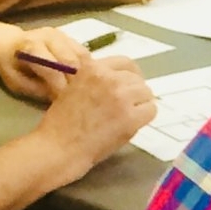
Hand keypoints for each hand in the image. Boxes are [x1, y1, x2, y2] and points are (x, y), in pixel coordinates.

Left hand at [0, 25, 89, 102]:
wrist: (9, 44)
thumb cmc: (12, 67)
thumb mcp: (18, 83)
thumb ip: (39, 90)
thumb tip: (61, 99)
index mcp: (31, 45)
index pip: (53, 67)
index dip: (61, 87)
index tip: (65, 104)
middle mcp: (49, 36)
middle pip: (72, 61)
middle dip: (76, 83)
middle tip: (78, 100)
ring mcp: (62, 35)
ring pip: (83, 57)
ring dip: (87, 76)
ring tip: (84, 92)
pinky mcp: (71, 38)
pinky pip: (85, 54)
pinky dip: (89, 68)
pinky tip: (86, 81)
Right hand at [34, 54, 154, 174]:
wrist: (60, 147)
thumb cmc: (62, 122)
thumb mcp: (74, 88)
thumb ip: (97, 81)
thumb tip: (120, 82)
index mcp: (93, 68)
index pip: (125, 62)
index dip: (131, 74)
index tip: (131, 85)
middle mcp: (109, 78)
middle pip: (137, 79)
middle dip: (135, 92)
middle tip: (129, 105)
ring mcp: (121, 97)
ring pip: (147, 94)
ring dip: (141, 104)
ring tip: (129, 116)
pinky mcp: (130, 117)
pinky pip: (151, 110)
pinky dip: (145, 117)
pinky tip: (133, 124)